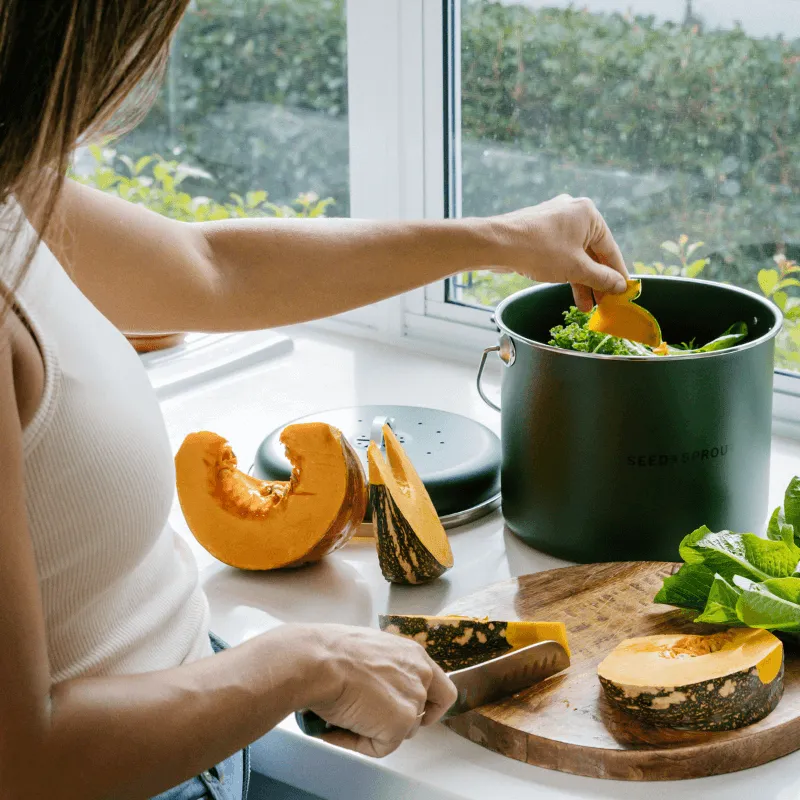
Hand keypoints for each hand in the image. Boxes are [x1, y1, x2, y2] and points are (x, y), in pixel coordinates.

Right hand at [302, 624, 456, 757]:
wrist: (320, 662)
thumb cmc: (332, 652)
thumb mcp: (370, 649)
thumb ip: (386, 666)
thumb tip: (374, 683)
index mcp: (414, 655)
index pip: (440, 687)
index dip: (429, 704)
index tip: (413, 711)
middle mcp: (421, 676)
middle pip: (421, 713)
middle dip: (396, 720)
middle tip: (369, 716)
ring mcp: (413, 701)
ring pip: (401, 731)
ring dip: (376, 730)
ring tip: (346, 717)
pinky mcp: (400, 724)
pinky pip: (381, 746)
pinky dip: (359, 743)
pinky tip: (341, 728)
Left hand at [485, 194, 628, 310]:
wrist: (497, 244)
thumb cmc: (540, 251)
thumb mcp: (576, 269)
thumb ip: (601, 278)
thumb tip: (620, 286)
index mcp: (588, 214)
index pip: (610, 249)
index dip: (617, 273)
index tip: (623, 292)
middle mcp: (573, 212)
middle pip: (592, 252)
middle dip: (596, 281)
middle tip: (602, 304)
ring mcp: (554, 220)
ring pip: (575, 255)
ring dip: (581, 281)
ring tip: (585, 306)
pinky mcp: (539, 231)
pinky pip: (560, 252)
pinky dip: (566, 271)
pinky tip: (569, 290)